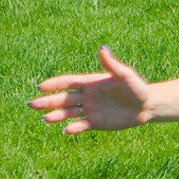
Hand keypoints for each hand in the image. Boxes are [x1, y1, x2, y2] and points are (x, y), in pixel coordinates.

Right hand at [28, 46, 150, 133]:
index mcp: (91, 82)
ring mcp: (91, 110)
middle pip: (63, 98)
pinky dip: (73, 127)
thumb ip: (111, 64)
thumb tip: (101, 48)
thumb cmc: (137, 88)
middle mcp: (87, 96)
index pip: (68, 82)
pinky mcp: (97, 122)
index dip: (54, 84)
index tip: (40, 87)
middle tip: (31, 105)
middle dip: (47, 101)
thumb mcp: (125, 75)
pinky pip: (81, 125)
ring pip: (69, 113)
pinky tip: (65, 130)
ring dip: (57, 115)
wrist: (148, 106)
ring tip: (45, 118)